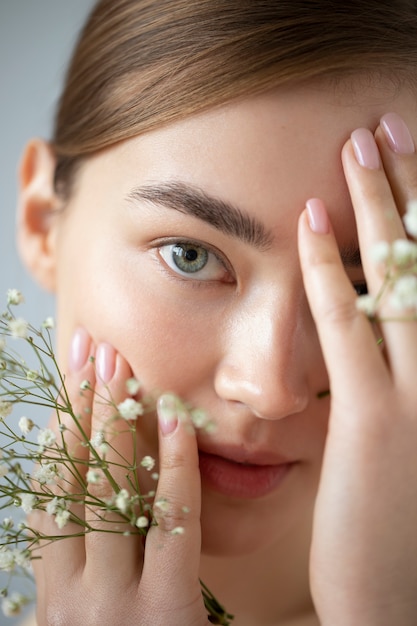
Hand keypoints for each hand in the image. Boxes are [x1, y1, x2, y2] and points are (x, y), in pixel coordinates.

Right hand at [29, 334, 209, 625]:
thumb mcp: (90, 620)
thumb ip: (86, 567)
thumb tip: (82, 505)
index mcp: (51, 595)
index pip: (50, 492)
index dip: (58, 429)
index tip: (70, 377)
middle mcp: (72, 594)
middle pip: (74, 478)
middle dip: (83, 408)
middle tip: (93, 348)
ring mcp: (115, 602)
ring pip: (110, 491)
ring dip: (116, 423)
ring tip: (122, 366)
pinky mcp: (168, 611)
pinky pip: (169, 521)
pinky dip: (171, 464)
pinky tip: (172, 417)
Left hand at [298, 113, 416, 624]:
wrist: (402, 599)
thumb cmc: (405, 521)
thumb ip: (407, 378)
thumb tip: (384, 319)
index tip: (411, 162)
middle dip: (411, 187)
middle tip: (387, 126)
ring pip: (396, 277)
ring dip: (375, 205)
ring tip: (356, 145)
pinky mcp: (370, 420)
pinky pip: (345, 327)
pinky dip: (327, 268)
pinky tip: (306, 220)